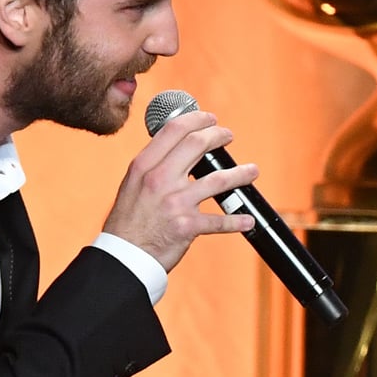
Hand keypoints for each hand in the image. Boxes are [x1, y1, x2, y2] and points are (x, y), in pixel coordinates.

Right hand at [101, 107, 257, 271]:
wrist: (124, 256)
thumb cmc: (129, 221)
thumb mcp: (132, 185)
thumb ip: (153, 166)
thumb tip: (177, 149)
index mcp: (144, 166)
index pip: (174, 130)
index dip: (197, 119)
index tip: (210, 119)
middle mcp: (160, 179)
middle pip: (198, 145)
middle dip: (219, 136)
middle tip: (228, 136)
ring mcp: (175, 202)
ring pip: (219, 180)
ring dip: (241, 174)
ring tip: (252, 171)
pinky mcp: (187, 226)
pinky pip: (220, 221)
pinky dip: (237, 220)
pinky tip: (248, 220)